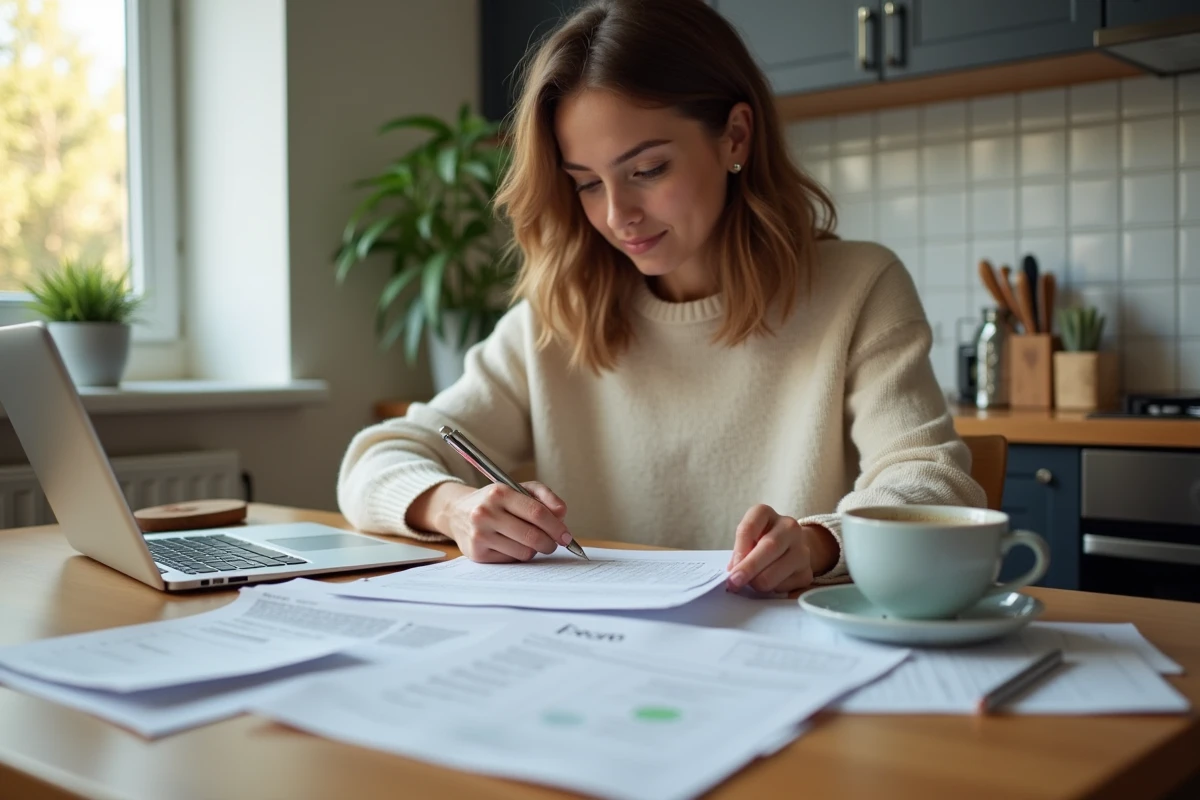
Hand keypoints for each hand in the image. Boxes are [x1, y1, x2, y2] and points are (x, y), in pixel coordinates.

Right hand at [429, 481, 573, 562]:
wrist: (456, 511)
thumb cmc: (495, 500)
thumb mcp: (518, 488)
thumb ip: (544, 496)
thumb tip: (562, 514)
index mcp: (499, 492)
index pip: (536, 513)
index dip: (556, 527)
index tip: (566, 536)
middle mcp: (485, 513)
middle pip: (532, 536)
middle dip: (550, 543)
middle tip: (554, 543)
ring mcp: (479, 534)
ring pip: (524, 552)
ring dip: (534, 549)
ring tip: (529, 541)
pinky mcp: (476, 553)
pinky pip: (511, 560)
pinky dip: (517, 555)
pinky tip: (511, 545)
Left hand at [726, 504, 836, 592]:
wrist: (790, 549)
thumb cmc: (759, 543)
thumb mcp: (746, 540)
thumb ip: (740, 552)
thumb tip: (734, 574)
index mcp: (766, 514)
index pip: (750, 527)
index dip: (739, 550)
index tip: (731, 568)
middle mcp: (788, 527)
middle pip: (770, 546)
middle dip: (749, 567)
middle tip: (735, 582)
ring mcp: (802, 549)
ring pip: (778, 569)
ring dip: (759, 582)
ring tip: (752, 584)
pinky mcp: (807, 572)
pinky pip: (786, 585)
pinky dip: (773, 589)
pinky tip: (770, 584)